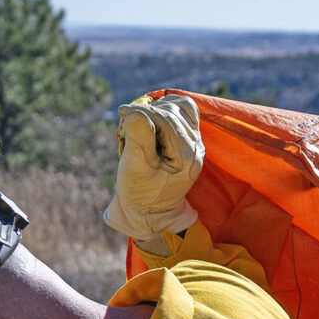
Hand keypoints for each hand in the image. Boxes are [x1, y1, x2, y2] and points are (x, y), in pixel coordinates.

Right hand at [102, 95, 202, 255]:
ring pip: (179, 108)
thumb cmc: (140, 193)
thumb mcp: (135, 168)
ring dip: (156, 110)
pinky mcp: (187, 140)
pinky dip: (162, 112)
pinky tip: (147, 122)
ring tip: (137, 124)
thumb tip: (136, 112)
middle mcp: (196, 147)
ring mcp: (194, 143)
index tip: (123, 113)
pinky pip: (179, 114)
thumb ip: (138, 139)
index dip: (143, 113)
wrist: (148, 211)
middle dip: (148, 113)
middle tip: (127, 124)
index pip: (167, 120)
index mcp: (188, 156)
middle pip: (174, 111)